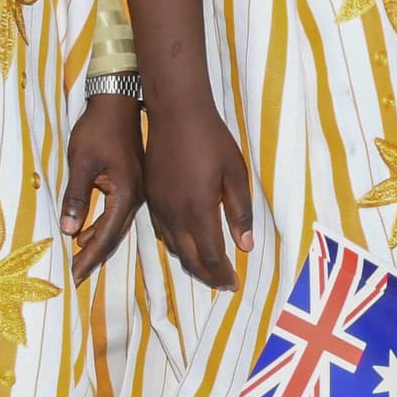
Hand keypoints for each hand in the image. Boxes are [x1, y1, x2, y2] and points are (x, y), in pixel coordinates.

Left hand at [60, 93, 144, 280]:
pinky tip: (87, 232)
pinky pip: (117, 214)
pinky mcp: (132, 184)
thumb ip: (76, 197)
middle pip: (114, 235)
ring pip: (116, 225)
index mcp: (126, 193)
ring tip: (78, 258)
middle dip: (94, 256)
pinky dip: (102, 226)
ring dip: (97, 242)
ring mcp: (136, 191)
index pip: (106, 235)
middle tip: (76, 275)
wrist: (118, 102)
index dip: (90, 256)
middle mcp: (136, 197)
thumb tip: (68, 230)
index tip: (75, 275)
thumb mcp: (81, 162)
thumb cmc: (97, 129)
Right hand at [143, 95, 253, 289]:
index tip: (234, 284)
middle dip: (208, 275)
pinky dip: (177, 245)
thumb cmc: (211, 140)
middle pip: (190, 258)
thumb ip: (240, 212)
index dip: (222, 274)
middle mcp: (174, 215)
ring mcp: (159, 207)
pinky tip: (188, 242)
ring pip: (174, 247)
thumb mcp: (235, 174)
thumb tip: (245, 246)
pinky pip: (163, 232)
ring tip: (208, 268)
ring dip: (192, 262)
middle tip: (223, 283)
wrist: (175, 113)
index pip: (211, 256)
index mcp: (198, 211)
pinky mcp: (151, 197)